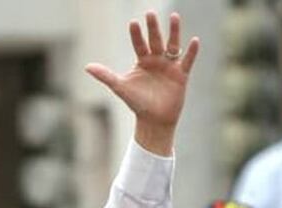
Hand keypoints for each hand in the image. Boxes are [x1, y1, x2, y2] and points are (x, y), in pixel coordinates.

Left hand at [85, 11, 199, 155]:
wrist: (153, 120)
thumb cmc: (137, 103)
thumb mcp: (121, 87)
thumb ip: (105, 76)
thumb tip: (87, 67)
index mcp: (142, 61)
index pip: (139, 44)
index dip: (136, 34)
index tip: (133, 23)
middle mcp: (157, 60)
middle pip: (155, 40)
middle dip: (153, 28)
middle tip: (150, 13)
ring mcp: (170, 66)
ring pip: (173, 45)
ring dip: (174, 32)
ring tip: (174, 17)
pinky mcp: (181, 75)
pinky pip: (187, 60)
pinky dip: (191, 51)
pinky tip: (194, 40)